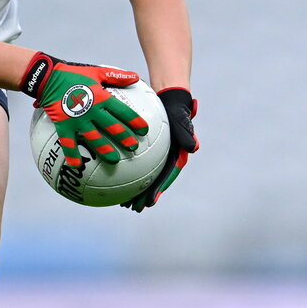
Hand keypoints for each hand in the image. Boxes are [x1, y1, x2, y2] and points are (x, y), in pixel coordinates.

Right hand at [22, 52, 148, 166]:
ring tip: (114, 160)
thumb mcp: (96, 71)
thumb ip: (116, 76)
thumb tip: (136, 77)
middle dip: (124, 137)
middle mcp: (91, 110)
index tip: (144, 130)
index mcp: (101, 97)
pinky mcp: (63, 124)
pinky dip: (71, 154)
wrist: (47, 78)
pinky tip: (77, 165)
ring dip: (104, 149)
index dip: (134, 120)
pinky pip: (68, 142)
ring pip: (94, 137)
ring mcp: (77, 119)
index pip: (122, 110)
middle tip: (133, 147)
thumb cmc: (73, 74)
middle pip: (111, 126)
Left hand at [122, 87, 197, 211]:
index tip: (150, 202)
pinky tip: (112, 176)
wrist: (169, 99)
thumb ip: (187, 133)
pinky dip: (125, 169)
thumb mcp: (182, 119)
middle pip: (153, 180)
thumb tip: (194, 148)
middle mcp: (165, 158)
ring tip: (122, 201)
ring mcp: (154, 155)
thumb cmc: (176, 109)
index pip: (166, 176)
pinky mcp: (144, 149)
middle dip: (143, 195)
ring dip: (133, 188)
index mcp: (176, 156)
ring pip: (142, 174)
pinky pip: (133, 160)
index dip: (157, 189)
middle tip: (133, 208)